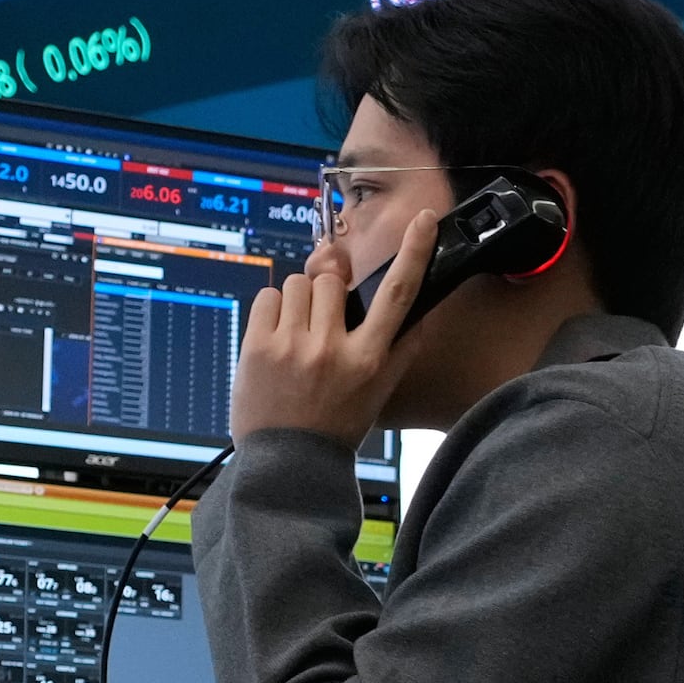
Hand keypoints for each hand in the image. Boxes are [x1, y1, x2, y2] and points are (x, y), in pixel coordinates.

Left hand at [232, 210, 432, 442]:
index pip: (399, 294)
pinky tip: (277, 338)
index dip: (415, 253)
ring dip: (298, 301)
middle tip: (320, 326)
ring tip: (297, 336)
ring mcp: (293, 347)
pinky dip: (272, 310)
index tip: (424, 220)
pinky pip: (269, 297)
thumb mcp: (380, 390)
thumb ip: (402, 347)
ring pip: (299, 283)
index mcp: (370, 358)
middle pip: (333, 280)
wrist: (288, 462)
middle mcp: (334, 349)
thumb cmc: (337, 424)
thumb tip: (421, 312)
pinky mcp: (259, 347)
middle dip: (326, 293)